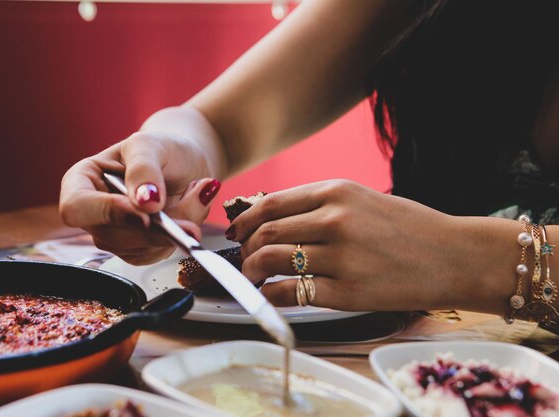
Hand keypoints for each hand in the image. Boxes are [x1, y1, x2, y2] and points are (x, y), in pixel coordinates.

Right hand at [59, 131, 220, 264]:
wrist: (186, 162)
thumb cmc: (161, 148)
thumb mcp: (150, 145)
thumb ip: (144, 169)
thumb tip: (145, 203)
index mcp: (82, 182)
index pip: (77, 208)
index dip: (107, 212)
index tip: (143, 212)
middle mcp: (94, 214)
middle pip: (111, 237)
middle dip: (154, 227)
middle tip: (191, 208)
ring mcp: (116, 235)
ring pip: (140, 248)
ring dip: (175, 227)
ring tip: (196, 193)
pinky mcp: (140, 249)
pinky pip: (158, 253)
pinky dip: (181, 234)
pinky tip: (192, 209)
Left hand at [228, 180, 461, 311]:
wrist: (455, 256)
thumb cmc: (409, 228)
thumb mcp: (363, 200)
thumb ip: (319, 206)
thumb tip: (272, 220)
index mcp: (336, 191)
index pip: (271, 204)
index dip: (245, 220)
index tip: (237, 233)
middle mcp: (335, 219)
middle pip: (266, 232)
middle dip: (246, 248)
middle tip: (245, 260)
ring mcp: (342, 256)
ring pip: (273, 260)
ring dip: (253, 271)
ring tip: (255, 278)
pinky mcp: (350, 292)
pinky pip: (293, 292)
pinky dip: (274, 295)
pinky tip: (275, 296)